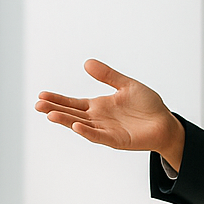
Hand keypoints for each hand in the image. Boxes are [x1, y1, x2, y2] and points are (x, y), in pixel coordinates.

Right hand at [35, 59, 186, 170]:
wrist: (166, 122)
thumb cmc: (147, 105)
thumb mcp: (126, 85)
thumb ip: (108, 75)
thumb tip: (86, 63)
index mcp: (98, 106)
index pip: (73, 103)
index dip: (58, 99)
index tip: (41, 95)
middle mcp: (98, 119)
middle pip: (72, 114)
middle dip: (55, 109)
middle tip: (37, 105)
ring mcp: (106, 130)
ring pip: (81, 125)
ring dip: (66, 121)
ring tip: (50, 115)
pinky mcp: (117, 140)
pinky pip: (99, 136)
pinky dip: (88, 132)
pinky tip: (77, 126)